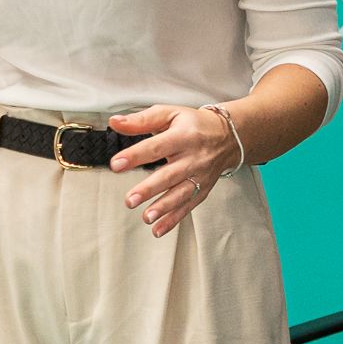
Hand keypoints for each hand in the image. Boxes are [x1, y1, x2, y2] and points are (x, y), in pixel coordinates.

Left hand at [107, 104, 241, 236]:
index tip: (116, 164)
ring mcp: (200, 176)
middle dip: (149, 189)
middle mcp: (193, 157)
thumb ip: (141, 120)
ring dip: (163, 208)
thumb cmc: (192, 124)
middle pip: (170, 175)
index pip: (156, 147)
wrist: (228, 136)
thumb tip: (114, 122)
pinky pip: (188, 206)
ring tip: (146, 217)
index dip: (136, 156)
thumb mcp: (168, 114)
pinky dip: (173, 219)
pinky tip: (158, 229)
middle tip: (130, 200)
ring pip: (180, 194)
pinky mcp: (203, 189)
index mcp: (183, 136)